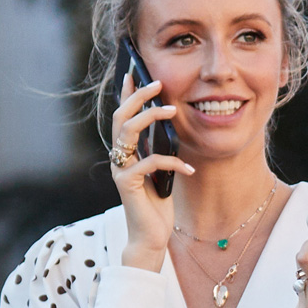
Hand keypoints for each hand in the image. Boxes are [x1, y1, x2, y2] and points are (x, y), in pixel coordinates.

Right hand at [110, 74, 194, 268]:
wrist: (151, 237)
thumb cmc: (157, 203)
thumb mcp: (162, 169)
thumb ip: (160, 148)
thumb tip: (171, 121)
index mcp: (125, 151)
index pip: (122, 115)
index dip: (126, 93)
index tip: (134, 71)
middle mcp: (119, 157)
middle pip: (120, 116)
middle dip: (138, 96)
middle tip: (158, 83)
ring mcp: (121, 170)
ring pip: (128, 132)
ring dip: (150, 117)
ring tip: (172, 111)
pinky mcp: (128, 184)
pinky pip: (149, 162)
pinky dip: (172, 162)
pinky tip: (189, 168)